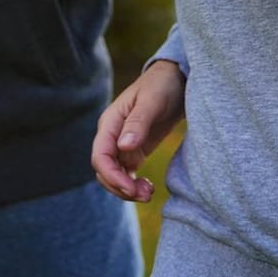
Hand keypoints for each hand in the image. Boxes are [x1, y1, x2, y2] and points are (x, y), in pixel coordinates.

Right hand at [92, 60, 185, 201]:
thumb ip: (138, 123)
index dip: (112, 176)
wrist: (177, 80)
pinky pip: (127, 174)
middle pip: (104, 170)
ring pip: (114, 175)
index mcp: (110, 122)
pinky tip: (149, 188)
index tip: (131, 188)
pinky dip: (134, 185)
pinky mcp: (135, 151)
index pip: (100, 156)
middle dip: (120, 187)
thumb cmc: (162, 85)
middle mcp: (112, 135)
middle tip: (146, 195)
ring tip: (149, 194)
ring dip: (127, 190)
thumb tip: (123, 146)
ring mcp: (122, 144)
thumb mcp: (152, 101)